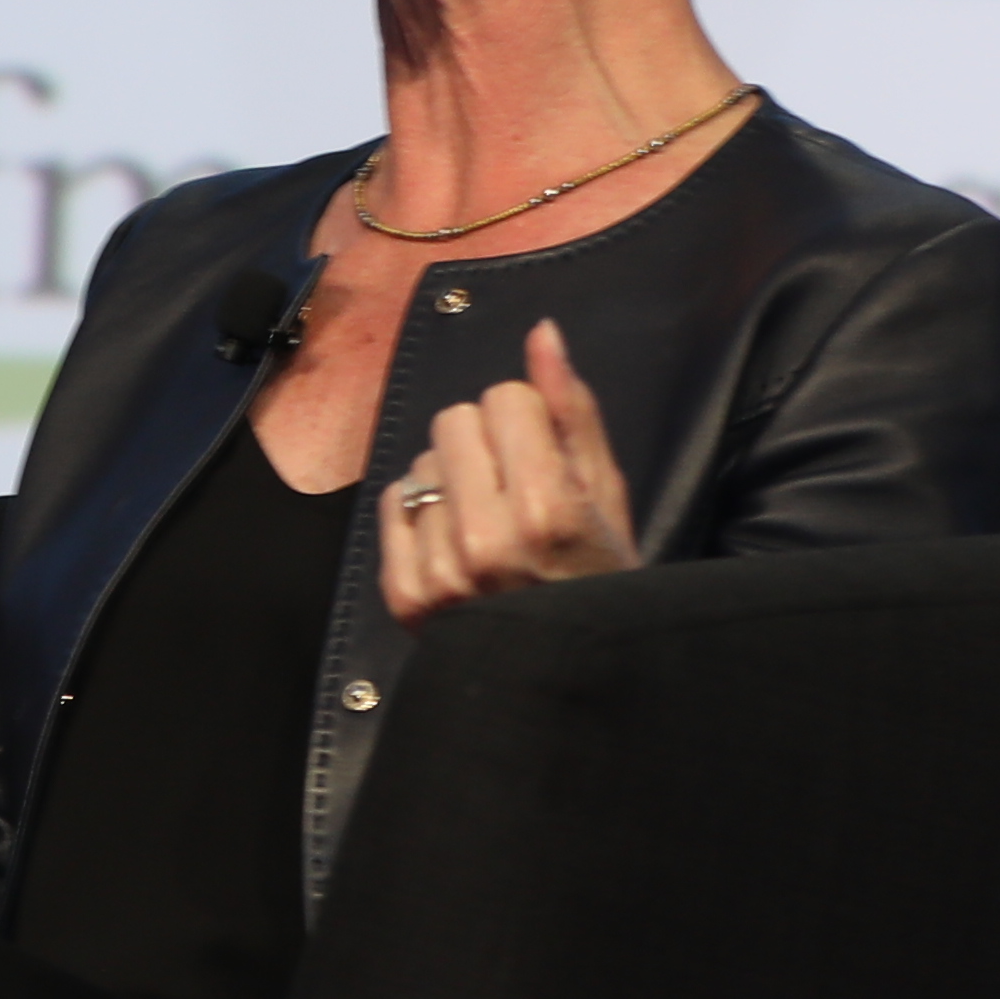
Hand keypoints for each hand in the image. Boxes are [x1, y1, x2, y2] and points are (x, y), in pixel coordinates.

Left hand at [376, 318, 638, 621]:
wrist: (566, 666)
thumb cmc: (599, 572)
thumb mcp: (605, 490)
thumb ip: (571, 408)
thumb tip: (541, 332)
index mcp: (548, 510)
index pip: (504, 399)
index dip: (528, 421)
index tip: (544, 459)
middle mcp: (487, 541)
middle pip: (455, 420)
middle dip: (487, 441)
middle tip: (514, 487)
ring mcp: (440, 571)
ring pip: (423, 460)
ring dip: (453, 479)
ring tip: (488, 522)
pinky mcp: (405, 593)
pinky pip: (393, 501)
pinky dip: (422, 512)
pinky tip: (456, 543)